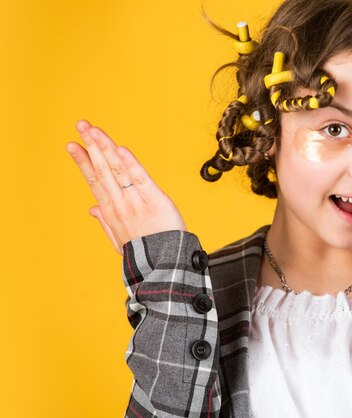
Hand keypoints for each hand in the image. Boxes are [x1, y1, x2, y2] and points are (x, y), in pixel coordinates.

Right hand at [66, 120, 186, 254]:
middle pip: (102, 169)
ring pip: (117, 169)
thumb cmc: (145, 252)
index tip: (73, 145)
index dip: (83, 161)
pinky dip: (130, 164)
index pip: (94, 180)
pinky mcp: (155, 200)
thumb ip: (105, 221)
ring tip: (94, 130)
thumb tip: (92, 208)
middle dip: (91, 145)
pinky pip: (140, 179)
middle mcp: (120, 203)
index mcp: (111, 211)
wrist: (164, 265)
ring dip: (105, 147)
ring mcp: (136, 201)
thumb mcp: (119, 239)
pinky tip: (120, 149)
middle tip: (81, 125)